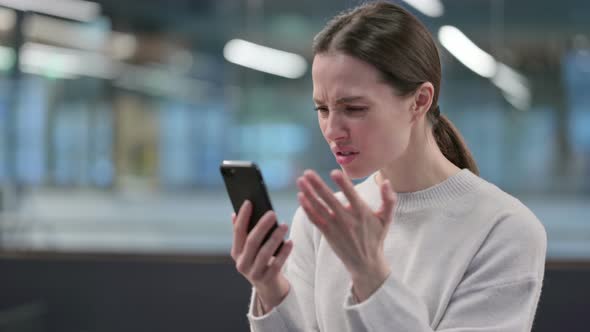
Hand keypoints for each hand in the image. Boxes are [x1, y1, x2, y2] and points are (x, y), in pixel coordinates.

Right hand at [230, 201, 293, 311]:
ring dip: (275, 238)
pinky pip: (277, 264)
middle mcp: (242, 263)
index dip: (243, 216)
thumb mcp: (249, 249)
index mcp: (236, 252)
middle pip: (252, 241)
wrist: (268, 287)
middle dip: (262, 226)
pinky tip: (290, 242)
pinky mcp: (267, 279)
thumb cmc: (260, 261)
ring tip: (284, 225)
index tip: (249, 202)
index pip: (238, 231)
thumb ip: (244, 233)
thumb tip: (235, 212)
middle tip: (272, 213)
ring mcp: (254, 273)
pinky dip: (284, 253)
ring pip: (264, 253)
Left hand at [296, 169, 395, 300]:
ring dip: (308, 194)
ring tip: (300, 181)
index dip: (343, 184)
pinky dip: (307, 209)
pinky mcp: (328, 234)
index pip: (351, 195)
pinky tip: (301, 197)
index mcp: (362, 213)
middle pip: (330, 199)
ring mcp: (335, 227)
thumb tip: (387, 182)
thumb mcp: (386, 219)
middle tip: (307, 172)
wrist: (366, 263)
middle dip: (317, 185)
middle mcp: (347, 219)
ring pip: (319, 208)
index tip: (333, 172)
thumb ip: (389, 200)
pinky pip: (315, 220)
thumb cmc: (376, 237)